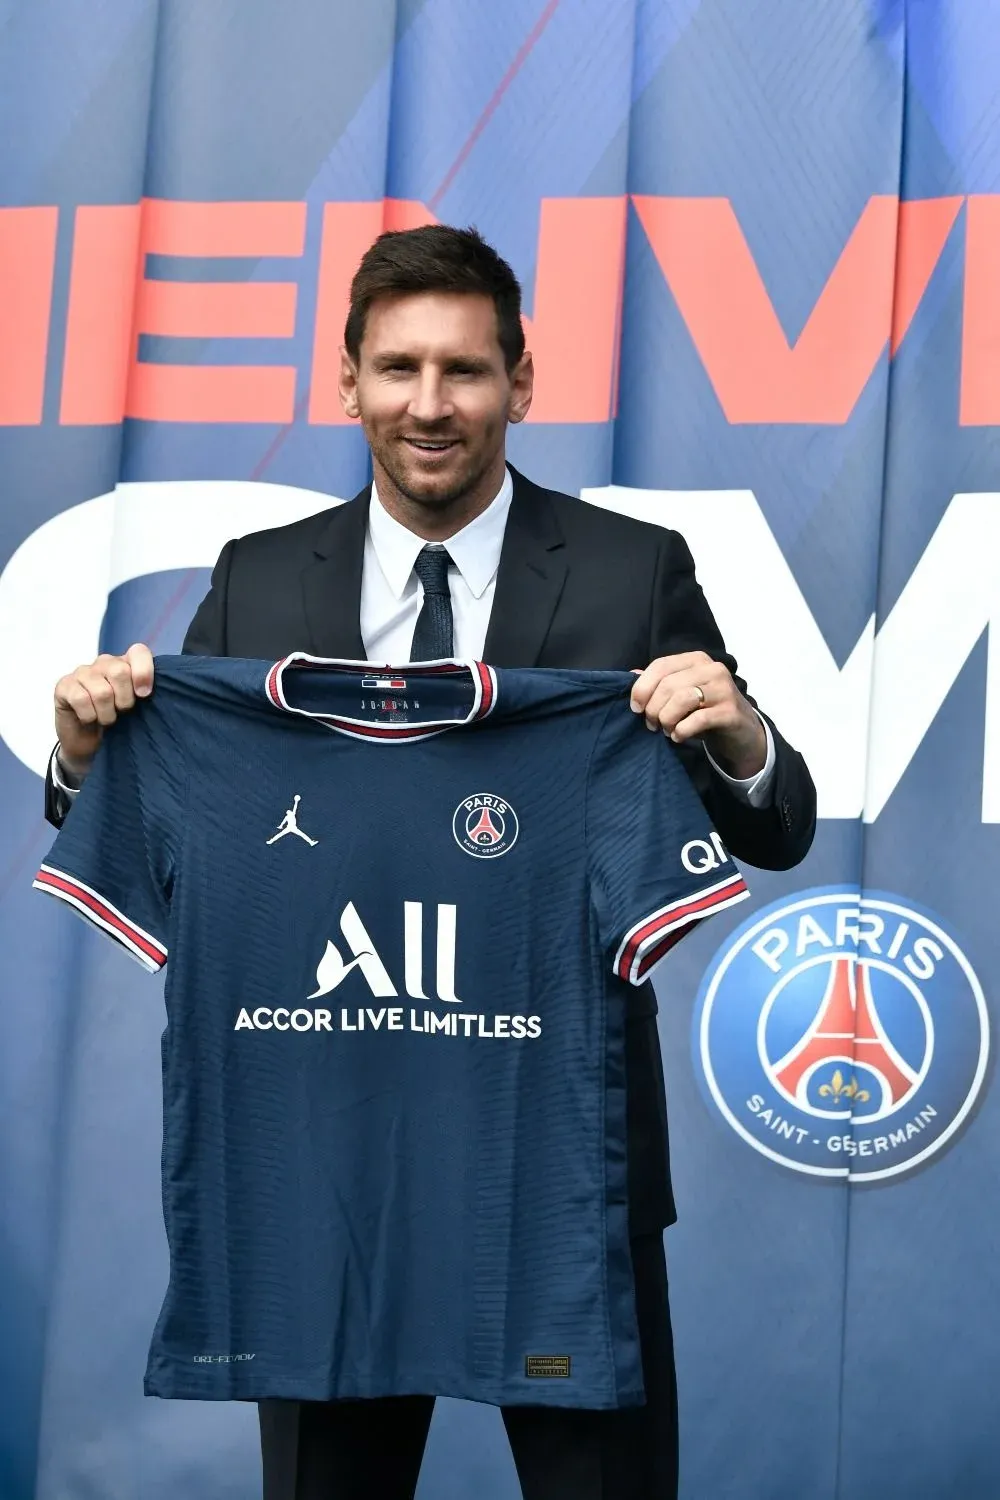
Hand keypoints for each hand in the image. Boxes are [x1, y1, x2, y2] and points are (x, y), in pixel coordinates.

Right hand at [53, 643, 153, 777]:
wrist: (90, 746)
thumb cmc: (120, 725)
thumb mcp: (139, 710)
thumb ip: (146, 695)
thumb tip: (151, 692)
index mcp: (126, 664)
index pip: (138, 651)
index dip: (144, 672)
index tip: (144, 695)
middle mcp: (104, 663)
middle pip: (120, 671)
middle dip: (125, 700)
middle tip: (122, 712)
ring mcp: (82, 672)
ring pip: (101, 690)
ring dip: (107, 714)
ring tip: (106, 719)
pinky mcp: (64, 686)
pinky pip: (81, 699)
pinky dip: (89, 716)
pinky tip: (88, 719)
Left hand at [630, 651, 766, 778]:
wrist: (741, 732)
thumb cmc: (706, 710)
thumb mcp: (682, 693)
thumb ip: (659, 682)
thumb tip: (631, 675)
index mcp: (696, 659)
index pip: (660, 665)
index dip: (642, 687)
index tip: (635, 708)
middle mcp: (712, 669)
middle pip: (668, 685)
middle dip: (653, 709)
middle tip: (652, 725)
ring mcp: (724, 689)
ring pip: (681, 700)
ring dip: (666, 720)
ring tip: (666, 730)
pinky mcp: (730, 712)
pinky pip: (697, 719)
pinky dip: (681, 731)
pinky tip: (679, 736)